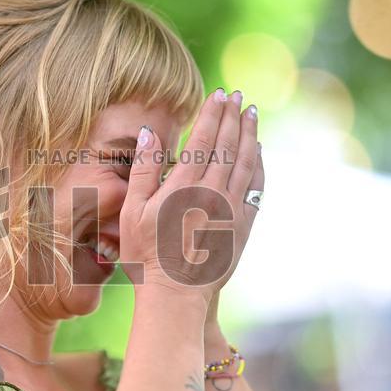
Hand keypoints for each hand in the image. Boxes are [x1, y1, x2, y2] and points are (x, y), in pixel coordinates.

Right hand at [119, 88, 263, 302]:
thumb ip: (142, 170)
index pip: (203, 139)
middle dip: (234, 117)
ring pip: (246, 163)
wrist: (175, 296)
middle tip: (240, 96)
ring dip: (250, 136)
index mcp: (182, 187)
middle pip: (228, 146)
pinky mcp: (242, 226)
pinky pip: (255, 188)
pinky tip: (259, 152)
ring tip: (252, 115)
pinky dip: (259, 166)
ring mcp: (230, 210)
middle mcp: (211, 194)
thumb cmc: (145, 256)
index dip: (212, 114)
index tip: (219, 94)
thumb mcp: (131, 212)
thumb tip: (151, 132)